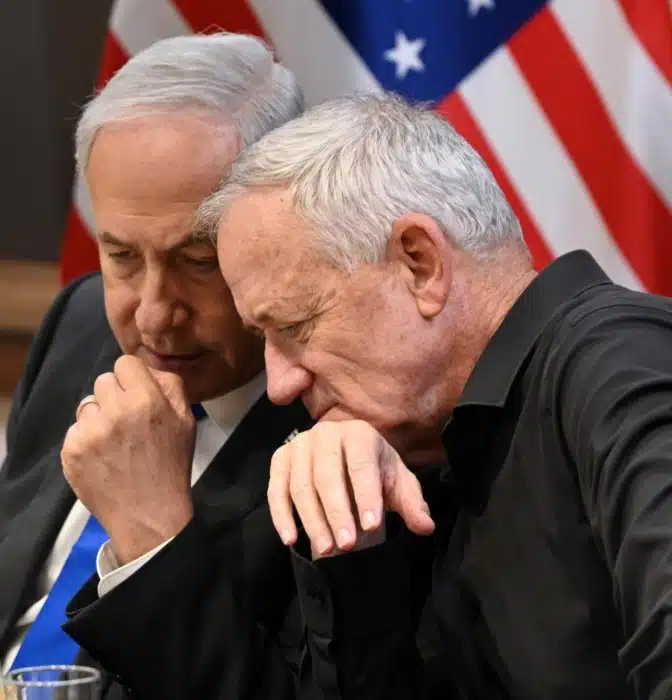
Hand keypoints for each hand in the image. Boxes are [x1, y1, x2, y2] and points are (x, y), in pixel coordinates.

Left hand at [61, 355, 195, 563]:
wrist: (149, 515)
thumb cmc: (172, 465)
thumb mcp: (187, 421)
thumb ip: (171, 386)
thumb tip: (148, 369)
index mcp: (146, 400)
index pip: (125, 363)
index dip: (133, 378)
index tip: (138, 394)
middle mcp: (114, 411)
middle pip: (103, 381)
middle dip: (115, 396)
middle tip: (128, 420)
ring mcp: (88, 432)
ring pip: (87, 405)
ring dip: (99, 417)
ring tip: (115, 441)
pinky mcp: (70, 451)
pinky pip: (75, 430)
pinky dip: (86, 440)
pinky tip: (102, 457)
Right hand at [268, 420, 434, 556]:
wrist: (346, 457)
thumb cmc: (374, 472)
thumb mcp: (397, 485)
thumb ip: (412, 504)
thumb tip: (425, 526)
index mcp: (359, 434)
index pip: (361, 464)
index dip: (366, 495)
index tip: (371, 526)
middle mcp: (326, 434)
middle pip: (327, 475)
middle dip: (337, 512)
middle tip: (347, 545)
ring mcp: (299, 444)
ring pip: (301, 486)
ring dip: (312, 520)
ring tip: (326, 549)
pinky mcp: (280, 459)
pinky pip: (276, 489)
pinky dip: (281, 516)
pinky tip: (291, 539)